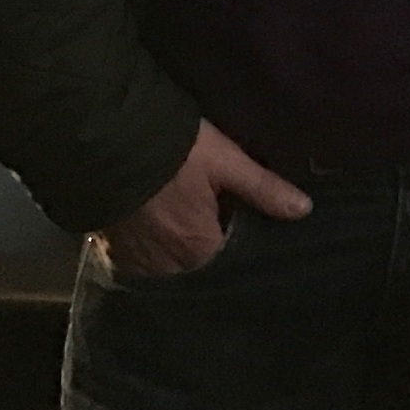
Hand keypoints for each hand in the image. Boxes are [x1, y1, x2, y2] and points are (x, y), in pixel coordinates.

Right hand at [98, 119, 311, 279]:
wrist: (104, 141)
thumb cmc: (173, 151)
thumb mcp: (226, 162)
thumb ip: (263, 190)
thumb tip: (305, 210)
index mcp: (200, 251)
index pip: (232, 259)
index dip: (239, 237)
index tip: (242, 218)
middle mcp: (168, 268)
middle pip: (200, 265)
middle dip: (209, 244)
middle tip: (215, 213)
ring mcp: (136, 263)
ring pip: (171, 266)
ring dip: (180, 248)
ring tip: (187, 218)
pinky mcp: (111, 252)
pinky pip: (142, 261)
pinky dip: (153, 248)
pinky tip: (159, 224)